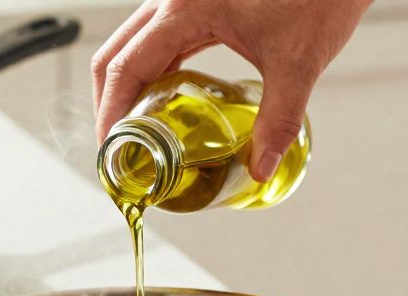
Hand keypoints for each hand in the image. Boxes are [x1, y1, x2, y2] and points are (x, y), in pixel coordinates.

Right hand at [91, 0, 371, 180]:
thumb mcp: (298, 62)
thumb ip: (278, 119)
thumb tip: (262, 166)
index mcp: (185, 8)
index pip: (126, 67)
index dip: (111, 113)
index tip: (111, 151)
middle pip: (115, 55)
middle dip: (110, 104)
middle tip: (119, 149)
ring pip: (133, 46)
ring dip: (128, 89)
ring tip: (138, 132)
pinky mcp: (198, 2)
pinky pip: (159, 39)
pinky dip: (154, 72)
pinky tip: (166, 102)